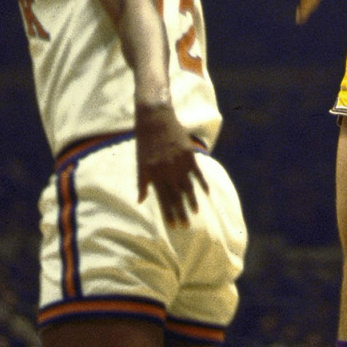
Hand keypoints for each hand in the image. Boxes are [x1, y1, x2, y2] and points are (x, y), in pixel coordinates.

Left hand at [136, 102, 207, 225]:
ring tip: (195, 213)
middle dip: (180, 213)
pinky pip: (197, 173)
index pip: (162, 199)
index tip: (172, 226)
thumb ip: (142, 183)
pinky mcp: (188, 154)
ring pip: (187, 187)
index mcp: (153, 174)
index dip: (168, 214)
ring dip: (191, 202)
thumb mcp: (140, 163)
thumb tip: (140, 201)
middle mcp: (166, 171)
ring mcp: (178, 163)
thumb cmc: (145, 141)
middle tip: (185, 227)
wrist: (155, 119)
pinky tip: (206, 193)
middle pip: (175, 197)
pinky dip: (202, 183)